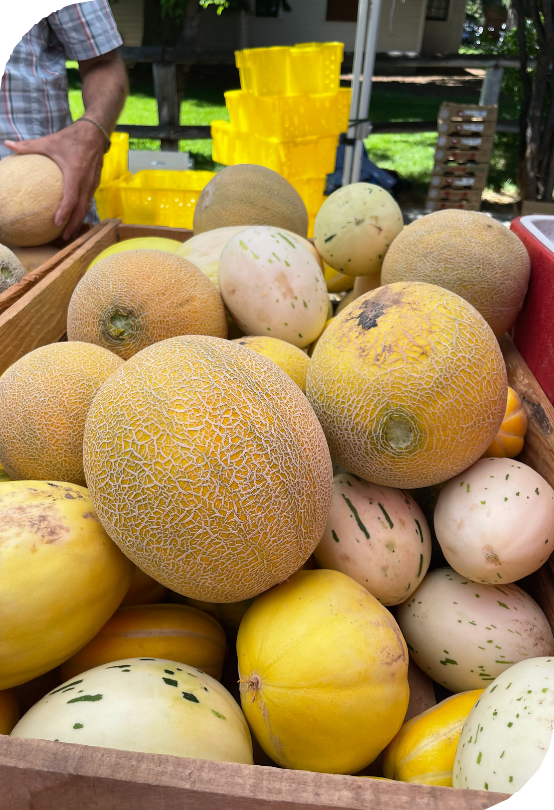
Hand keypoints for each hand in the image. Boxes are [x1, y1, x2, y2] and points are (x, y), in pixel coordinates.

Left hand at [4, 120, 104, 240]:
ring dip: (79, 220)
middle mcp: (86, 182)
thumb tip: (7, 145)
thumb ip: (28, 146)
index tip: (56, 224)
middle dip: (73, 225)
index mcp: (75, 174)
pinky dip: (82, 211)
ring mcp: (93, 184)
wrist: (95, 133)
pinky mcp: (96, 183)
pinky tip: (75, 216)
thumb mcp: (49, 142)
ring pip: (87, 207)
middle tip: (65, 238)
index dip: (64, 213)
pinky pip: (89, 200)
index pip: (71, 198)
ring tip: (70, 232)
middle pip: (81, 209)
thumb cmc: (72, 138)